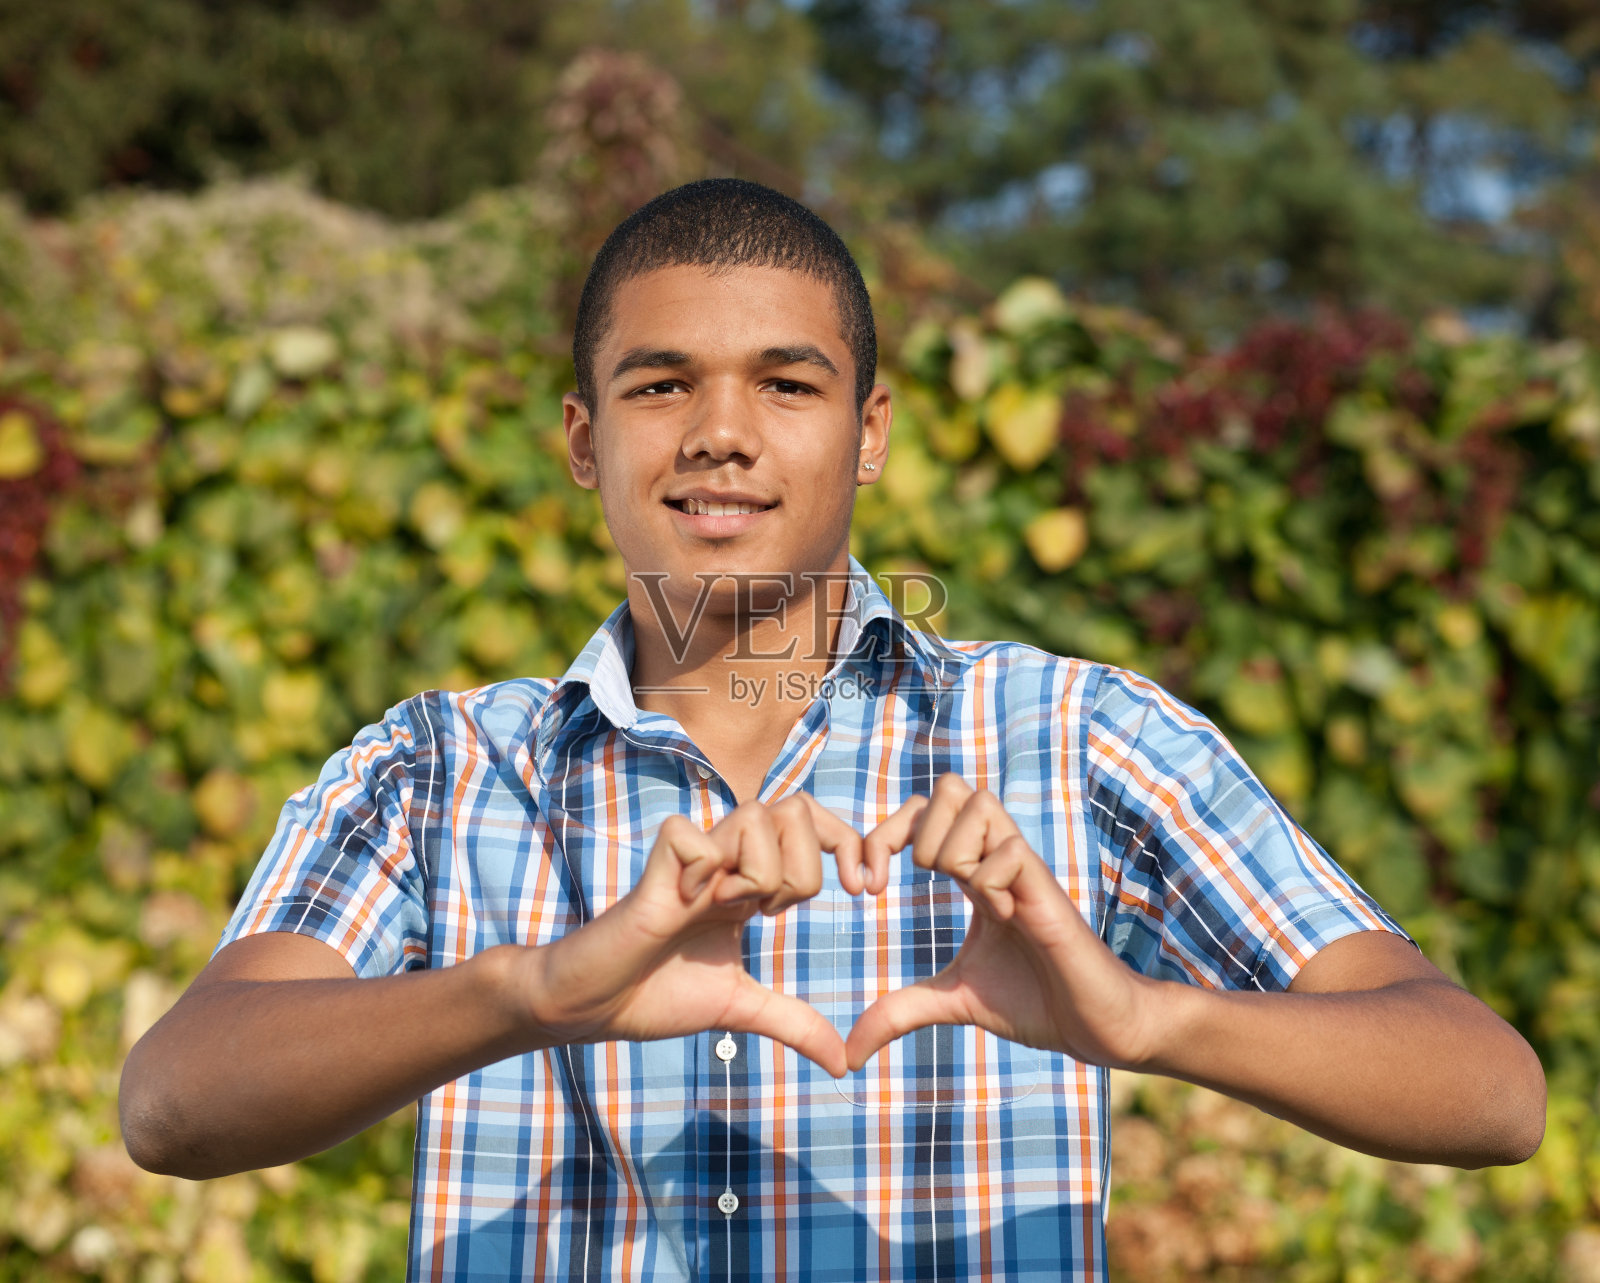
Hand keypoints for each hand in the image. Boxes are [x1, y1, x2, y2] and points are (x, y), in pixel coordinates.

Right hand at [520, 794, 859, 1075]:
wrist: (591, 1008)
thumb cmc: (655, 997)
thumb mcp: (739, 1008)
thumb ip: (792, 1023)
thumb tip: (842, 1062)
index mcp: (752, 881)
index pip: (814, 822)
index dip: (849, 843)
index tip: (867, 891)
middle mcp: (727, 861)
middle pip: (796, 808)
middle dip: (806, 866)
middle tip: (775, 915)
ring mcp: (693, 861)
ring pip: (755, 814)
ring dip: (760, 873)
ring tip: (730, 912)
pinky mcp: (656, 870)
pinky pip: (693, 837)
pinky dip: (702, 875)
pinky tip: (683, 910)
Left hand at [845, 773, 1165, 1072]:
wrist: (1097, 1027)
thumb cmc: (1035, 1003)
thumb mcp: (953, 1001)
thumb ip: (902, 1011)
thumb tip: (851, 1051)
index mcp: (973, 874)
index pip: (921, 813)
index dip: (881, 837)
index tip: (864, 890)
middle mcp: (997, 861)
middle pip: (948, 787)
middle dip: (914, 829)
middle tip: (908, 884)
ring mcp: (1025, 871)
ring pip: (978, 801)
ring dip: (952, 847)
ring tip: (961, 895)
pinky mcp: (1049, 892)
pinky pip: (1011, 852)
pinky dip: (991, 882)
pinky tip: (1002, 918)